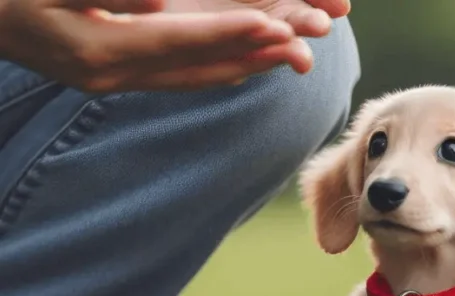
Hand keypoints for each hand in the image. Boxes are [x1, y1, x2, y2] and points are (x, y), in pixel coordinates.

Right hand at [0, 0, 349, 92]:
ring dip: (242, 64)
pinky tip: (238, 60)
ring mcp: (109, 78)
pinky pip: (174, 74)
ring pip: (192, 75)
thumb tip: (161, 1)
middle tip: (305, 46)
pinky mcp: (107, 71)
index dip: (231, 33)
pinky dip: (212, 66)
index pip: (181, 42)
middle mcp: (110, 73)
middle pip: (198, 68)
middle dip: (254, 55)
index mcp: (97, 50)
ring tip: (288, 54)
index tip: (277, 25)